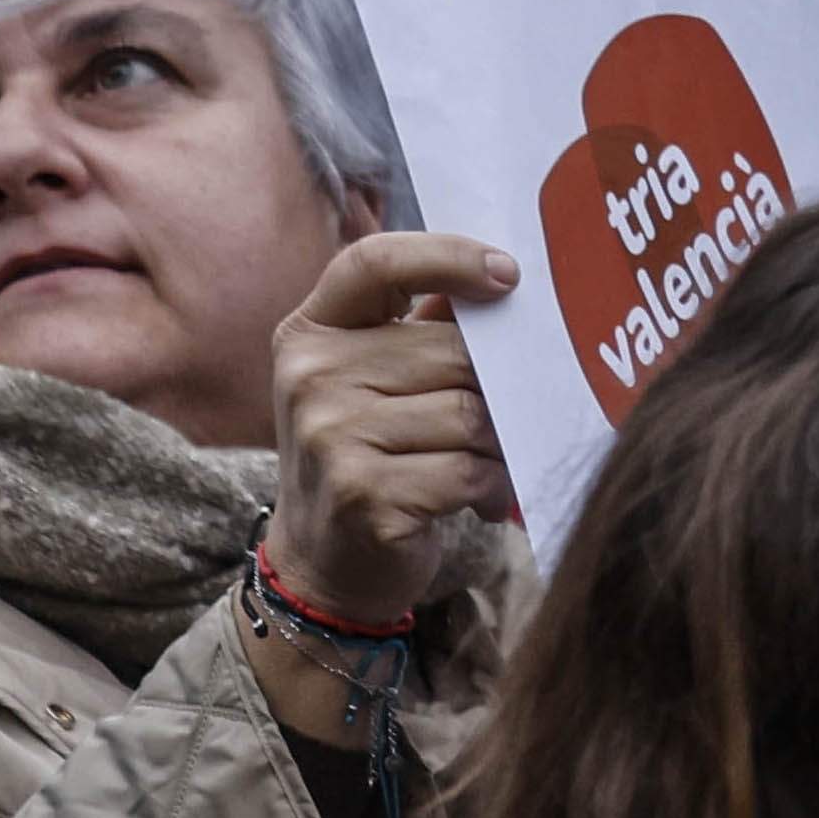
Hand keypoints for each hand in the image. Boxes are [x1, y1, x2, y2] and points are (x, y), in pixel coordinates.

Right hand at [260, 232, 517, 648]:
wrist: (324, 561)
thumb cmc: (370, 453)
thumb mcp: (377, 379)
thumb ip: (427, 328)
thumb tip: (509, 281)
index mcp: (310, 332)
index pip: (373, 262)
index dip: (447, 256)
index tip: (508, 274)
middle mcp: (309, 377)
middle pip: (454, 350)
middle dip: (497, 387)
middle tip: (502, 417)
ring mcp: (329, 437)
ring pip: (471, 412)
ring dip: (498, 443)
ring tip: (486, 461)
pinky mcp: (362, 494)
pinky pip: (469, 470)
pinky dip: (492, 486)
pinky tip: (480, 499)